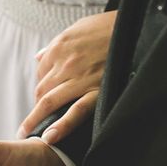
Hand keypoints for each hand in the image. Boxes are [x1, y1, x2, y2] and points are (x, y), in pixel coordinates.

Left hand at [18, 11, 116, 143]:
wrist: (138, 28)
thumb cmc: (109, 27)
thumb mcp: (79, 28)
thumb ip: (57, 45)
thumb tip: (39, 56)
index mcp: (59, 47)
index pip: (41, 73)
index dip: (42, 86)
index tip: (45, 96)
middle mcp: (65, 63)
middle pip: (42, 90)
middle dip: (38, 105)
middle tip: (38, 118)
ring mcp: (79, 79)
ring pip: (49, 102)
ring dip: (36, 119)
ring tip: (28, 133)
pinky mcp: (97, 92)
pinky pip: (76, 112)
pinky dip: (61, 126)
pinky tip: (49, 138)